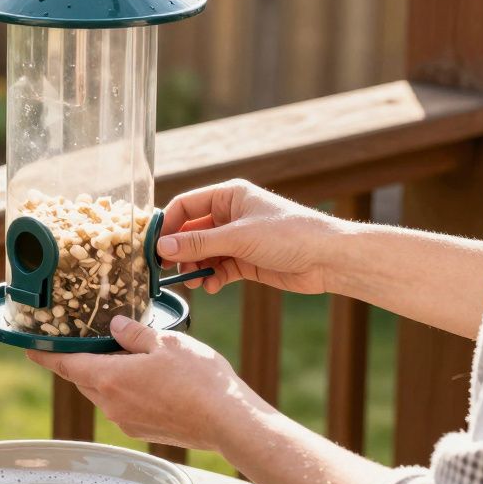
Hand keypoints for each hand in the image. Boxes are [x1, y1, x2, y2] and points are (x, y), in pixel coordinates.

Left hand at [27, 315, 263, 450]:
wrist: (228, 422)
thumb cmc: (198, 379)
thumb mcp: (165, 342)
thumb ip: (134, 334)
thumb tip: (116, 327)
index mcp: (108, 379)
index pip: (65, 365)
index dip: (45, 355)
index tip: (29, 349)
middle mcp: (110, 404)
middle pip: (83, 379)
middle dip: (80, 362)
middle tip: (82, 343)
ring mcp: (127, 421)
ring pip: (104, 393)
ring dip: (106, 376)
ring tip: (122, 356)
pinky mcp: (144, 430)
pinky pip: (123, 406)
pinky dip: (124, 390)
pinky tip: (145, 379)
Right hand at [158, 179, 343, 293]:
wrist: (330, 259)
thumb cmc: (289, 234)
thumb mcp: (238, 237)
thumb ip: (198, 244)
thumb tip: (161, 248)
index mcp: (228, 196)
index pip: (185, 206)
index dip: (166, 225)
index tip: (152, 247)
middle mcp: (230, 215)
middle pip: (190, 232)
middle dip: (179, 252)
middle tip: (166, 270)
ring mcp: (237, 239)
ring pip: (202, 253)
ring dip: (195, 268)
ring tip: (195, 282)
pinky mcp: (245, 261)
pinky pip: (217, 269)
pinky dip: (211, 278)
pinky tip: (212, 287)